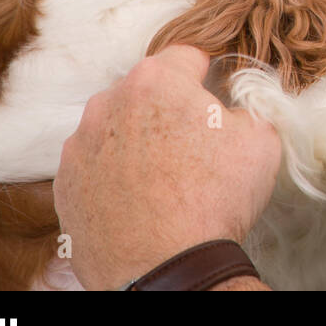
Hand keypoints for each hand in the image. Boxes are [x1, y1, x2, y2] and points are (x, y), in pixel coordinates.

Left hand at [53, 44, 280, 289]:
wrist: (166, 269)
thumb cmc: (214, 200)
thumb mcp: (261, 140)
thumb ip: (248, 107)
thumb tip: (234, 108)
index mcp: (155, 80)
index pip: (188, 56)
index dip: (210, 75)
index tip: (219, 97)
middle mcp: (107, 103)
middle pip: (147, 91)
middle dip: (170, 110)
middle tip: (196, 145)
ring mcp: (79, 146)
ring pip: (117, 128)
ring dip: (138, 141)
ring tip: (166, 179)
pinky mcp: (65, 186)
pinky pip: (96, 167)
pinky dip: (116, 176)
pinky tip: (141, 199)